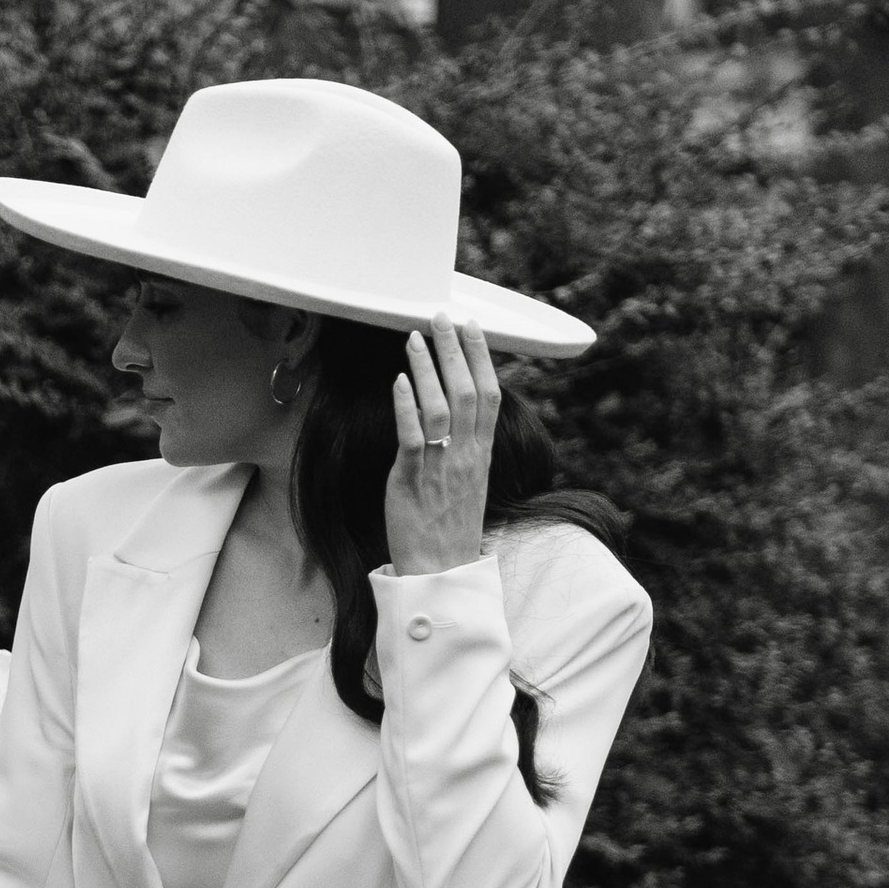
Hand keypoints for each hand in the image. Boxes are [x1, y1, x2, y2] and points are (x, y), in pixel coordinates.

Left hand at [384, 315, 500, 578]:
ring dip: (428, 368)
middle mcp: (466, 455)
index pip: (488, 393)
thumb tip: (455, 414)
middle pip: (465, 392)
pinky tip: (400, 381)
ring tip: (414, 337)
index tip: (472, 326)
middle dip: (454, 350)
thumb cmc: (449, 525)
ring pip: (440, 408)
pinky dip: (407, 407)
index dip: (481, 357)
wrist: (440, 570)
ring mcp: (441, 467)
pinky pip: (413, 438)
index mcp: (482, 453)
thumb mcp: (468, 480)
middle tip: (441, 317)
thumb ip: (465, 445)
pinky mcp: (413, 480)